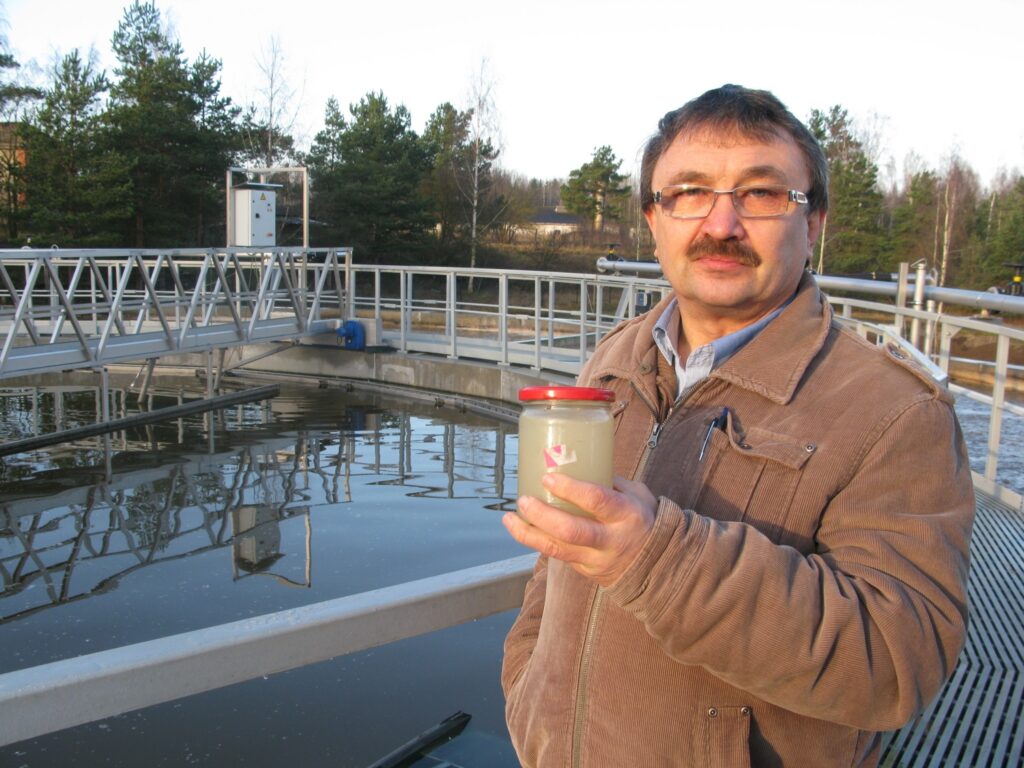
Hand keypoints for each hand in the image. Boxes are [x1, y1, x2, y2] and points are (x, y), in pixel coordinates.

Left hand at [502, 473, 656, 587]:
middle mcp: (611, 539)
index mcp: (626, 514)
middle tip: (523, 499)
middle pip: (571, 530)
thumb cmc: (643, 519)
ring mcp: (597, 559)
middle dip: (542, 515)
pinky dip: (538, 542)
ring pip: (557, 550)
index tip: (548, 477)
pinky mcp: (586, 571)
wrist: (658, 565)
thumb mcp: (636, 495)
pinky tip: (523, 530)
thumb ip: (610, 481)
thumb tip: (576, 461)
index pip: (597, 501)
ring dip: (528, 534)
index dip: (571, 489)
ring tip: (509, 519)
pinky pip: (558, 557)